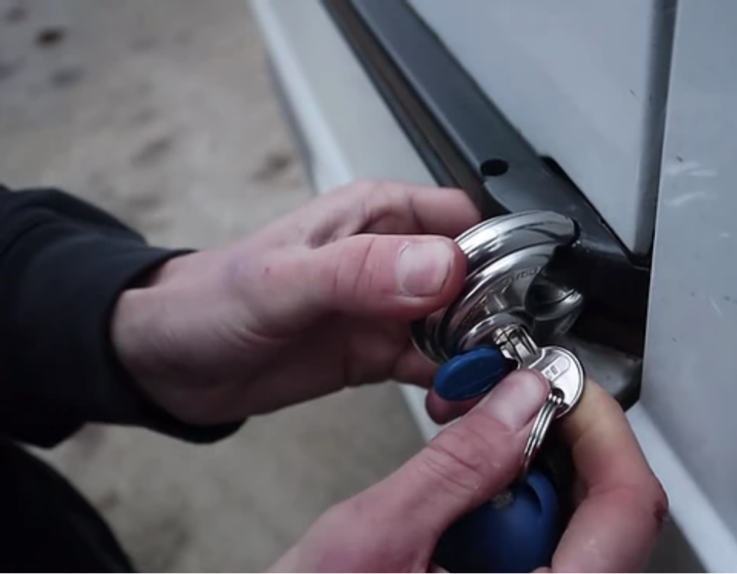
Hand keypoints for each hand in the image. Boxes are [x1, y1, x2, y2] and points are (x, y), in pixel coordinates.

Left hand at [112, 180, 478, 423]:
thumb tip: (441, 267)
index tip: (513, 297)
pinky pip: (436, 364)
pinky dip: (453, 382)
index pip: (466, 221)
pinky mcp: (379, 352)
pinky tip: (457, 398)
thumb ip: (361, 270)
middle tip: (508, 350)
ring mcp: (389, 308)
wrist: (166, 361)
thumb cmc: (210, 300)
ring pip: (463, 323)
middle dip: (499, 311)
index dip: (497, 255)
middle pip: (476, 276)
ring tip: (488, 381)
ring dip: (480, 351)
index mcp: (378, 215)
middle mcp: (393, 258)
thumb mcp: (285, 279)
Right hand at [272, 372, 667, 571]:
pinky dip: (519, 515)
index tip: (564, 389)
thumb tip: (521, 399)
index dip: (602, 429)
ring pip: (586, 533)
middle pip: (613, 515)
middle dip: (559, 447)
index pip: (628, 507)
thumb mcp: (373, 541)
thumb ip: (458, 465)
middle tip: (506, 409)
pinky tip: (470, 505)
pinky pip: (553, 554)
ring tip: (471, 462)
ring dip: (535, 480)